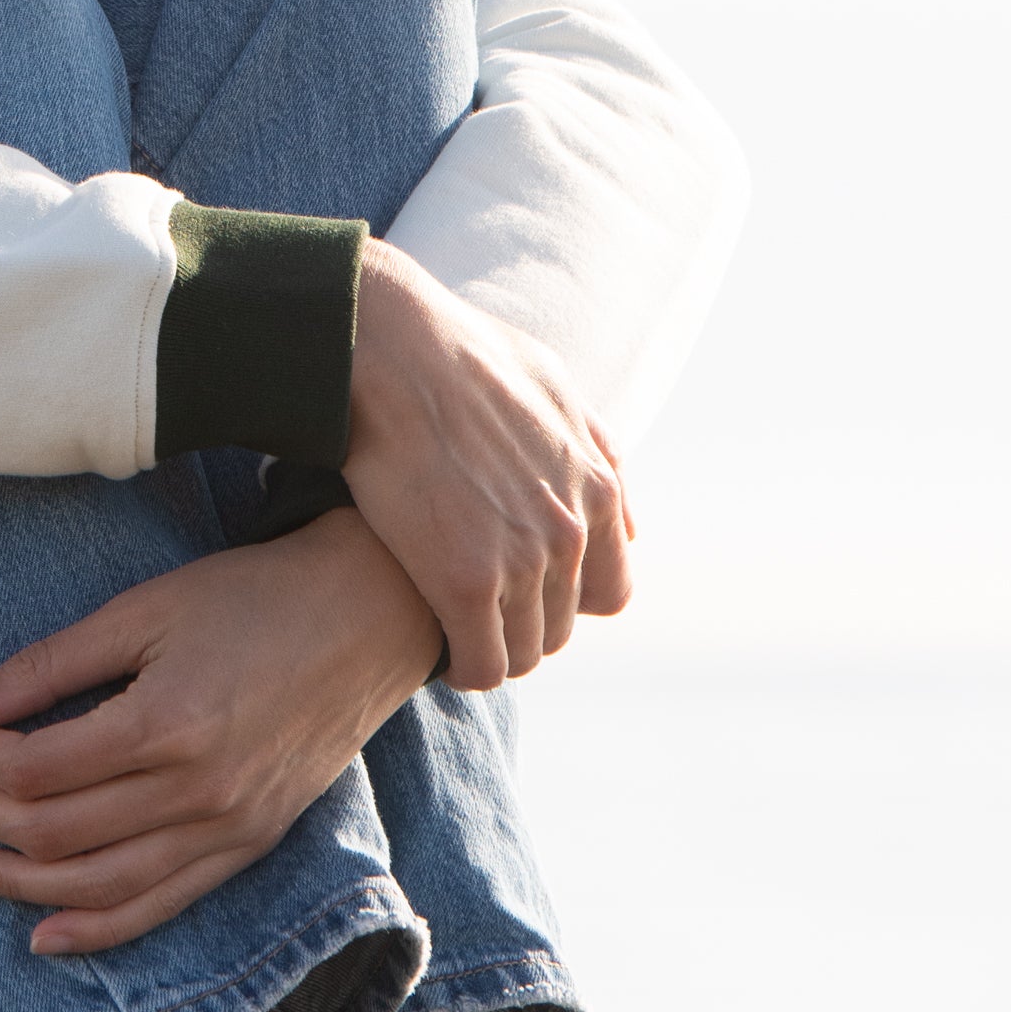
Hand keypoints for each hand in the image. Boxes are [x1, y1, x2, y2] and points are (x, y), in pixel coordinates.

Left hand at [0, 507, 442, 956]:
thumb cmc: (251, 598)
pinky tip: (42, 931)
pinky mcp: (247, 848)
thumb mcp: (141, 609)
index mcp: (166, 724)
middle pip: (54, 833)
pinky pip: (161, 907)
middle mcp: (197, 793)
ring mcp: (227, 831)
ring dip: (14, 882)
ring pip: (98, 886)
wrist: (367, 616)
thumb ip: (47, 666)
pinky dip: (97, 928)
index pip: (35, 769)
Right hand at [343, 241, 633, 692]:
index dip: (564, 599)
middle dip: (519, 625)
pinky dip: (459, 666)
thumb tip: (620, 506)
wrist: (390, 346)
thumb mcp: (554, 390)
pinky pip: (479, 662)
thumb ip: (593, 452)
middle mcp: (571, 532)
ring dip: (489, 648)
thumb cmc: (460, 353)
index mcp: (598, 491)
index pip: (609, 591)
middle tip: (472, 610)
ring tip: (450, 629)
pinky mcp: (465, 581)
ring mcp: (523, 560)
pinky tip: (435, 650)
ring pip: (521, 652)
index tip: (522, 589)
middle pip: (559, 626)